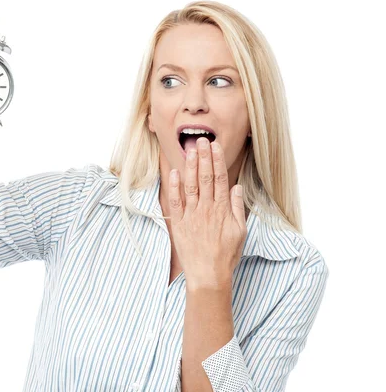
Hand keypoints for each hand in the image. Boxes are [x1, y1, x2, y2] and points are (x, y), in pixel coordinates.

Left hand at [168, 137, 246, 291]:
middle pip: (206, 177)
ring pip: (191, 185)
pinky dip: (174, 187)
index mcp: (223, 209)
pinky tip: (173, 173)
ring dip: (190, 166)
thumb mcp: (240, 232)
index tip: (214, 146)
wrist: (208, 276)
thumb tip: (237, 188)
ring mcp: (192, 215)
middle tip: (200, 139)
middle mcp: (207, 209)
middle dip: (203, 157)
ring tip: (189, 150)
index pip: (220, 178)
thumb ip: (238, 208)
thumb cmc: (226, 256)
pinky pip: (176, 202)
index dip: (217, 160)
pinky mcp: (180, 224)